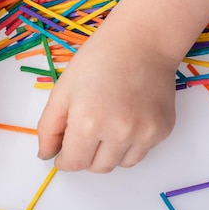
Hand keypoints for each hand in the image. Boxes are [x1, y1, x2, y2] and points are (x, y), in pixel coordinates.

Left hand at [37, 21, 177, 172]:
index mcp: (88, 123)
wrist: (143, 41)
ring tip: (108, 124)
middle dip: (87, 157)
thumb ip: (49, 128)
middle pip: (98, 168)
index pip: (74, 164)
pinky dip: (131, 143)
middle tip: (86, 134)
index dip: (65, 160)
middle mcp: (119, 133)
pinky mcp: (163, 130)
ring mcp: (144, 133)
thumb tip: (45, 156)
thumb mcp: (62, 91)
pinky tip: (128, 117)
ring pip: (121, 164)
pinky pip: (142, 151)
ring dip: (110, 153)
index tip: (65, 153)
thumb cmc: (98, 60)